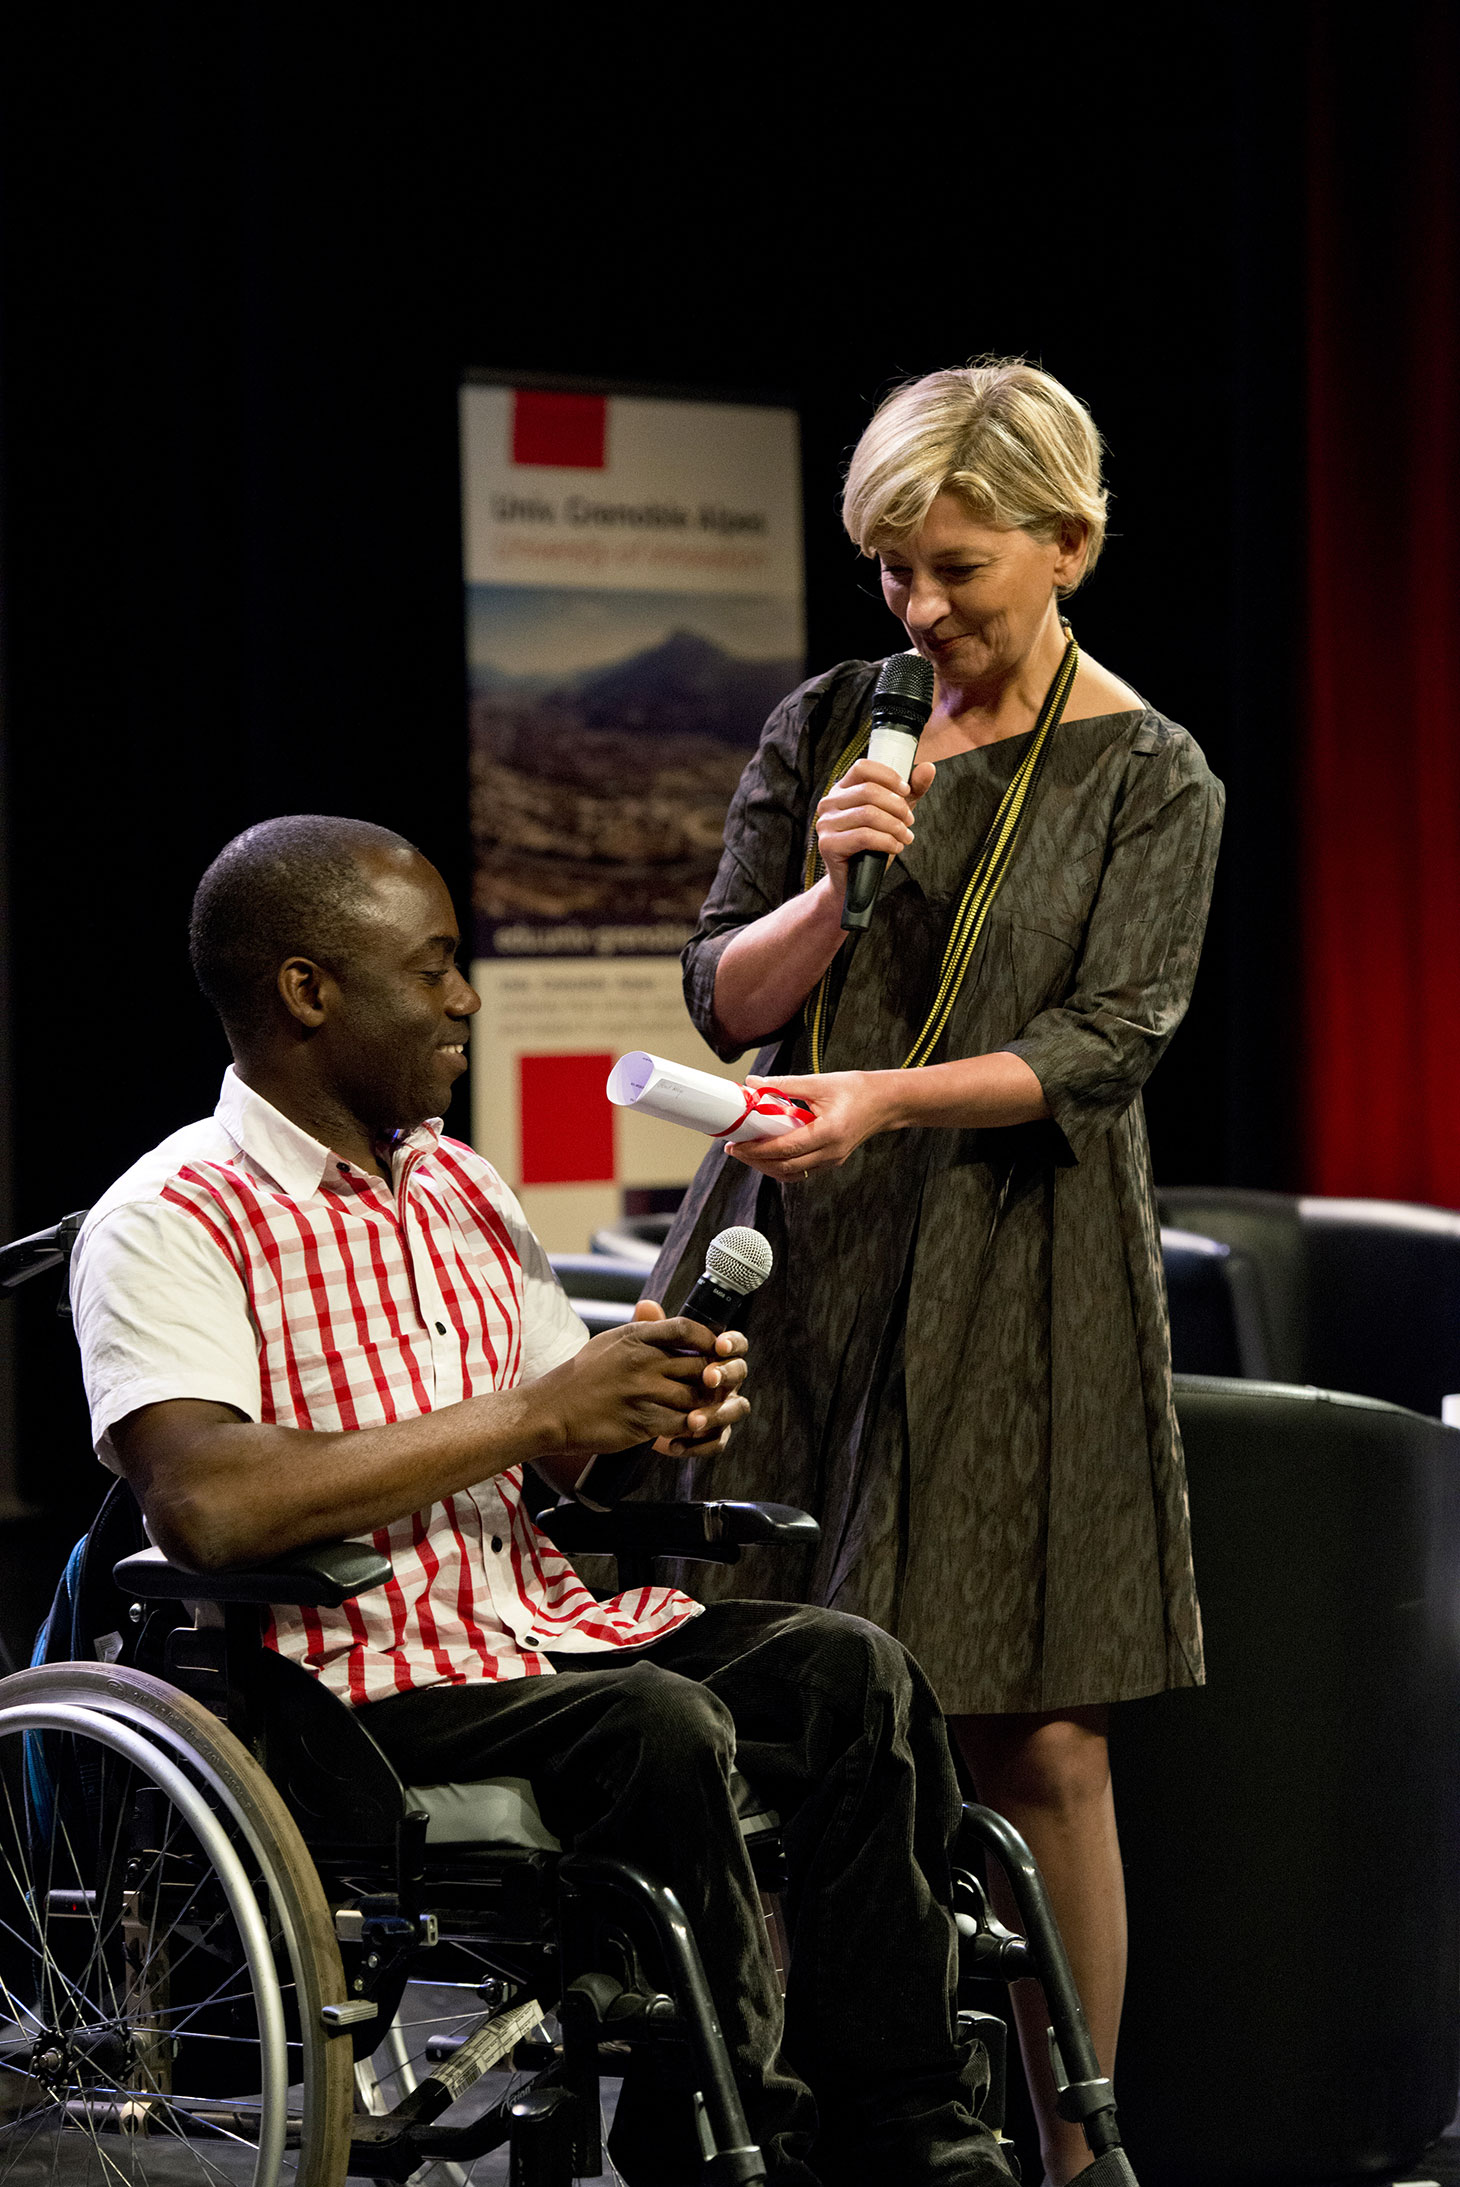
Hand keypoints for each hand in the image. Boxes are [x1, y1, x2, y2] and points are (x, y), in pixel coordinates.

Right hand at [535, 1301, 748, 1460]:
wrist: (551, 1410)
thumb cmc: (582, 1375)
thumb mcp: (609, 1341)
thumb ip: (639, 1327)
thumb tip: (654, 1306)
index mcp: (635, 1337)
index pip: (687, 1328)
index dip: (708, 1339)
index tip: (714, 1351)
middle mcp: (642, 1361)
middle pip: (699, 1364)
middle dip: (711, 1377)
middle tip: (714, 1386)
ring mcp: (642, 1392)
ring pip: (695, 1396)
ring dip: (703, 1405)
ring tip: (702, 1408)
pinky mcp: (641, 1421)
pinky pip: (681, 1423)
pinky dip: (688, 1427)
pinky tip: (685, 1427)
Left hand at [727, 1070, 901, 1177]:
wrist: (885, 1103)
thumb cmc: (857, 1090)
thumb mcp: (819, 1082)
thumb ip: (784, 1084)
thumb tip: (753, 1083)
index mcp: (828, 1132)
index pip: (785, 1148)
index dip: (757, 1150)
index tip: (736, 1145)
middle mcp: (831, 1152)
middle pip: (785, 1167)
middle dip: (756, 1161)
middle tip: (735, 1149)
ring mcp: (832, 1161)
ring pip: (791, 1174)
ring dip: (767, 1167)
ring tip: (748, 1152)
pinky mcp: (831, 1162)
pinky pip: (800, 1172)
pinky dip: (781, 1166)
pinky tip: (768, 1154)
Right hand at [815, 754, 935, 901]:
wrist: (854, 882)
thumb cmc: (872, 846)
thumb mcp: (894, 814)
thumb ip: (911, 792)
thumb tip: (928, 768)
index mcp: (842, 790)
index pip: (863, 768)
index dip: (888, 776)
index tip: (906, 791)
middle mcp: (829, 803)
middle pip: (869, 791)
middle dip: (897, 806)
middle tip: (909, 821)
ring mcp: (826, 824)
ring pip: (868, 814)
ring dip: (895, 826)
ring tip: (905, 836)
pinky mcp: (828, 844)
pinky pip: (864, 836)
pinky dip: (886, 841)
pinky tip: (895, 847)